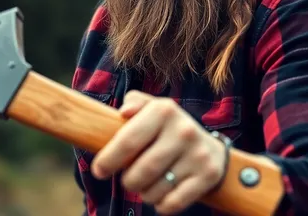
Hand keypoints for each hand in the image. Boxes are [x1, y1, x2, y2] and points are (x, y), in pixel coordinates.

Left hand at [91, 90, 226, 214]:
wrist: (209, 149)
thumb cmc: (167, 129)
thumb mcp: (152, 108)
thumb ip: (134, 102)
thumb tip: (123, 112)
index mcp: (164, 110)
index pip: (128, 141)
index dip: (108, 159)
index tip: (98, 170)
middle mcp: (183, 130)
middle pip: (140, 172)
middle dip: (128, 181)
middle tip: (128, 179)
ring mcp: (197, 154)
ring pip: (155, 191)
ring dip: (144, 193)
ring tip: (147, 184)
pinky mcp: (207, 176)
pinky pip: (172, 204)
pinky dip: (161, 205)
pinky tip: (161, 194)